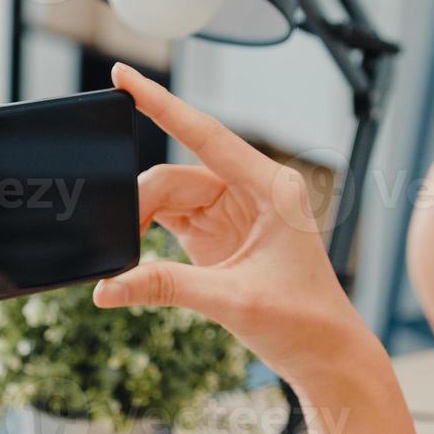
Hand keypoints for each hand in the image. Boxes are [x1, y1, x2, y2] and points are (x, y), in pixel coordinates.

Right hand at [95, 64, 378, 388]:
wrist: (326, 357)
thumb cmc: (303, 322)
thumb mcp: (231, 302)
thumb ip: (166, 288)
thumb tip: (108, 288)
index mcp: (272, 187)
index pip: (204, 135)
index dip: (160, 105)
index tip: (122, 77)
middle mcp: (253, 190)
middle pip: (176, 176)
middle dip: (139, 203)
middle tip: (116, 244)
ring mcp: (234, 212)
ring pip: (169, 198)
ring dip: (141, 222)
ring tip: (124, 258)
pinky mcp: (219, 237)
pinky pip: (171, 221)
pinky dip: (147, 236)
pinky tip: (130, 255)